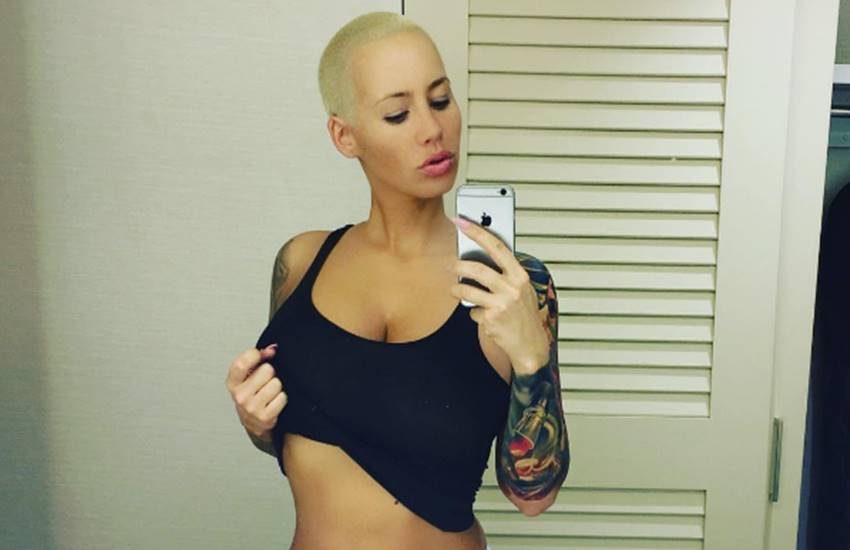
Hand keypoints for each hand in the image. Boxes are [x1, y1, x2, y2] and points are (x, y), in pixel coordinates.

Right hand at [224, 345, 286, 439]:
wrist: (253, 421)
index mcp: (233, 382)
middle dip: (270, 372)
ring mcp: (251, 408)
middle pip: (266, 370)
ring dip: (277, 386)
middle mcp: (240, 396)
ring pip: (276, 383)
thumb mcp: (248, 375)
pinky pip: (282, 397)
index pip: (242, 363)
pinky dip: (282, 398)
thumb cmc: (251, 394)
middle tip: (266, 380)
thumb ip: (258, 357)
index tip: (261, 355)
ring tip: (270, 391)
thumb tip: (272, 349)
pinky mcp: (265, 417)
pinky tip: (274, 401)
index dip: (255, 355)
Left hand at [449, 216, 549, 372]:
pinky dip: (473, 312)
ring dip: (456, 289)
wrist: (531, 345)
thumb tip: (476, 255)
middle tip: (451, 265)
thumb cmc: (523, 313)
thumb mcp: (521, 288)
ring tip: (455, 289)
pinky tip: (483, 316)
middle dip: (459, 265)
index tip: (461, 221)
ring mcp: (501, 304)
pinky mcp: (490, 319)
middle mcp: (512, 288)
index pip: (496, 246)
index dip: (477, 231)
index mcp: (519, 275)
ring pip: (467, 290)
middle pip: (477, 268)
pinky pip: (472, 311)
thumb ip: (504, 273)